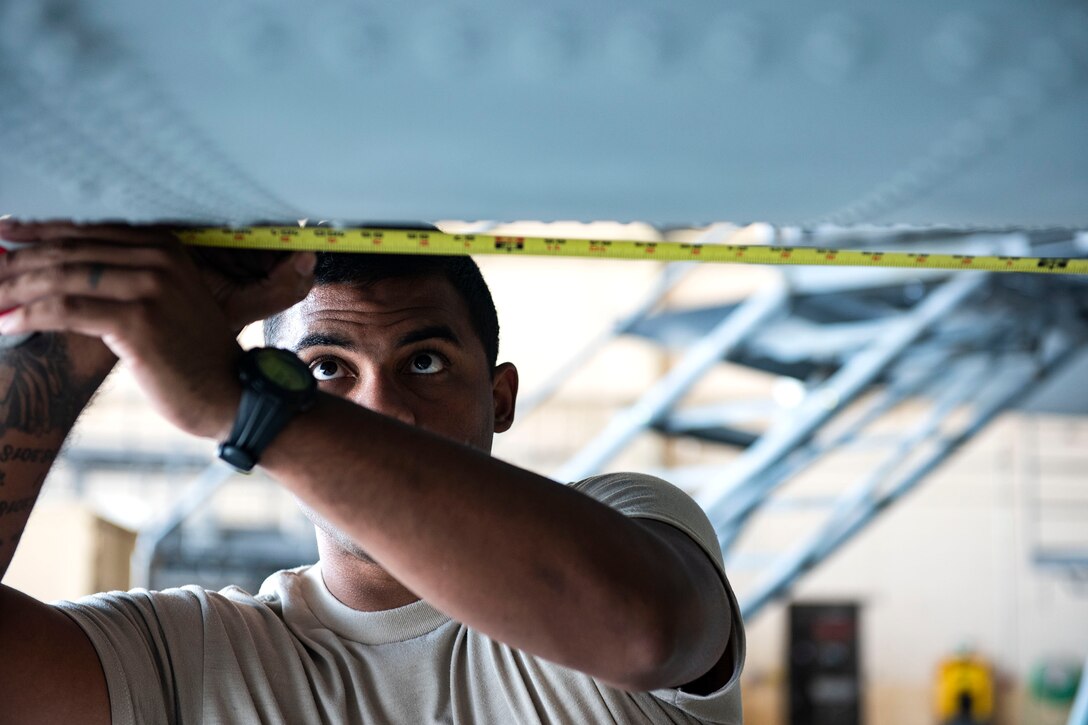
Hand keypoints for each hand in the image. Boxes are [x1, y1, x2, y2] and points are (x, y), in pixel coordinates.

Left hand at [0, 220, 314, 437]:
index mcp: (165, 247)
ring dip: (14, 290)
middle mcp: (160, 259)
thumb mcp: (165, 303)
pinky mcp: (139, 321)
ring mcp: (151, 287)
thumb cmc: (191, 356)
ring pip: (62, 277)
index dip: (36, 231)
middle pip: (69, 251)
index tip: (1, 235)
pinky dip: (28, 315)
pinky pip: (66, 309)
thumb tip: (53, 269)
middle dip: (16, 263)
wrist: (230, 394)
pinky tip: (5, 324)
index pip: (86, 230)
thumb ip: (122, 280)